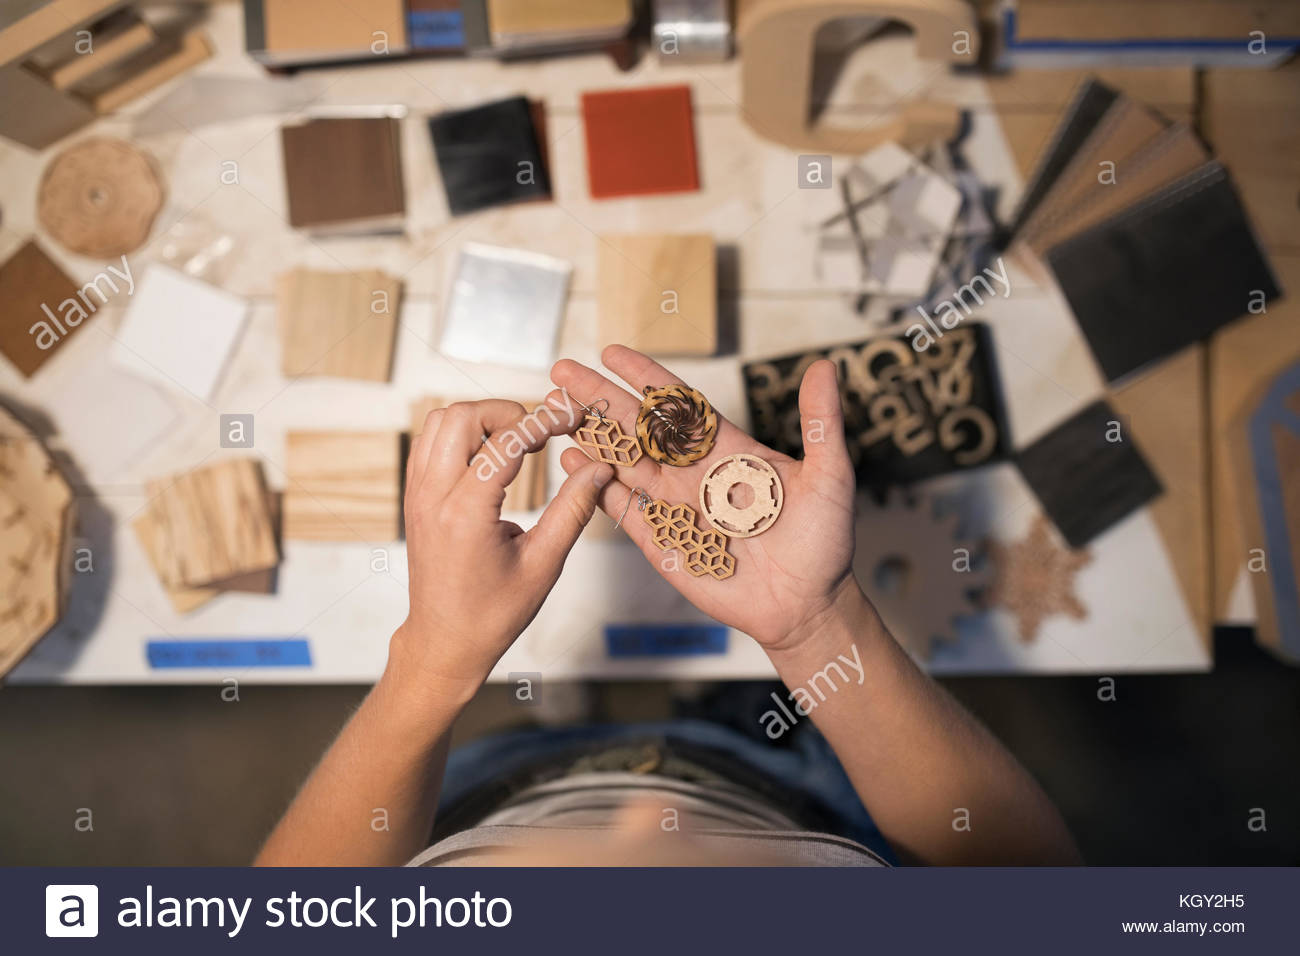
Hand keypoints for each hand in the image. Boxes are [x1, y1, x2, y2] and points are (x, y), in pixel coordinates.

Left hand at [394, 398, 612, 694]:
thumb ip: (573, 509)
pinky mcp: (414, 497)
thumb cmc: (494, 613)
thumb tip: (600, 468)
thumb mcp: (544, 563)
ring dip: (481, 420)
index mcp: (466, 513)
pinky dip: (461, 435)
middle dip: (506, 412)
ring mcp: (418, 494)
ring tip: (515, 443)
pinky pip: (430, 442)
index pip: (506, 442)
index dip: (545, 421)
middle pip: (461, 416)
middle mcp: (433, 496)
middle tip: (538, 433)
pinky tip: (490, 457)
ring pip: (439, 421)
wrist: (445, 640)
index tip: (572, 416)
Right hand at [552, 345, 857, 653]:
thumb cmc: (824, 542)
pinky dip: (595, 485)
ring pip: (622, 461)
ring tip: (554, 409)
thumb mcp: (829, 476)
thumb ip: (819, 423)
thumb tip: (823, 367)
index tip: (612, 352)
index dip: (646, 377)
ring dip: (590, 435)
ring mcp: (674, 505)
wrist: (807, 605)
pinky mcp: (662, 540)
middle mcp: (695, 472)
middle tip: (563, 369)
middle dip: (600, 398)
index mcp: (729, 450)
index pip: (678, 405)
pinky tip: (571, 462)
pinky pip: (622, 507)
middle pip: (638, 427)